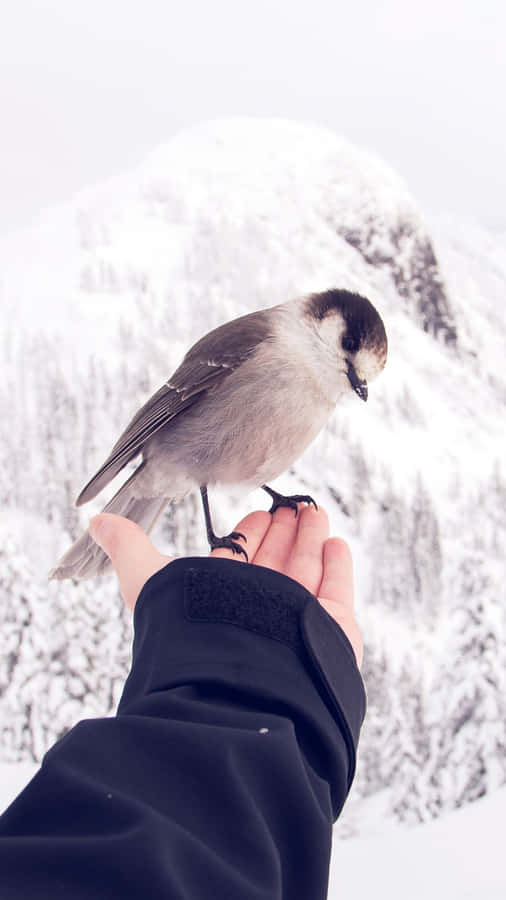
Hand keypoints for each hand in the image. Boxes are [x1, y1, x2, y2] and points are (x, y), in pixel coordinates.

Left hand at [89, 505, 362, 665]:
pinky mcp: (330, 630)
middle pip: (275, 562)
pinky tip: (335, 542)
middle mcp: (258, 611)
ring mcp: (295, 620)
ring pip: (306, 569)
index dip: (249, 534)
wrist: (242, 690)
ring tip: (314, 510)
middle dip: (283, 532)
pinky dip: (337, 566)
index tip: (259, 511)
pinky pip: (336, 591)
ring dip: (310, 538)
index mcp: (220, 600)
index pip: (238, 560)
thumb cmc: (191, 636)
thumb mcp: (148, 582)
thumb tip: (95, 520)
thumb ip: (128, 549)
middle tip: (292, 505)